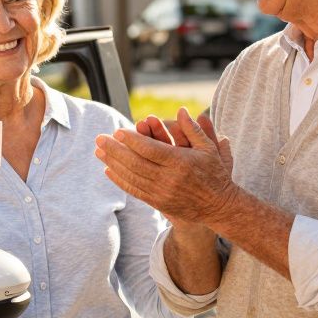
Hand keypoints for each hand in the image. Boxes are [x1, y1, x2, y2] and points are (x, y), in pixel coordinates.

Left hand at [95, 107, 236, 224]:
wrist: (218, 206)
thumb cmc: (214, 173)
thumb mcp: (209, 149)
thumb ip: (193, 130)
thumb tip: (181, 110)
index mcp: (181, 162)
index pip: (150, 150)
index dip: (132, 140)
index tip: (118, 131)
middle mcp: (169, 179)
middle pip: (135, 163)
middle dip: (114, 150)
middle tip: (99, 138)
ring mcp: (162, 193)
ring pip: (131, 177)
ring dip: (112, 163)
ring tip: (99, 152)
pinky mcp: (157, 203)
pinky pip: (134, 190)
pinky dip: (119, 180)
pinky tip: (108, 170)